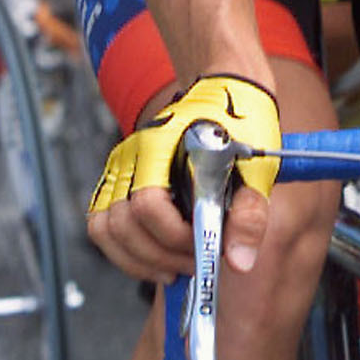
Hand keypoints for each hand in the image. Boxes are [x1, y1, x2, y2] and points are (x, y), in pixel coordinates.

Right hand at [86, 74, 279, 282]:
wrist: (228, 92)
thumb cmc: (243, 127)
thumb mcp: (257, 169)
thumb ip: (249, 216)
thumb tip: (238, 262)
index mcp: (162, 145)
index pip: (148, 205)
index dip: (174, 238)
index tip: (205, 248)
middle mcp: (133, 154)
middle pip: (123, 223)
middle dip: (159, 255)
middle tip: (194, 264)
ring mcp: (121, 166)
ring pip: (104, 228)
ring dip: (137, 259)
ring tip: (173, 267)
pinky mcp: (118, 179)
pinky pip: (102, 224)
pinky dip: (123, 251)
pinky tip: (155, 258)